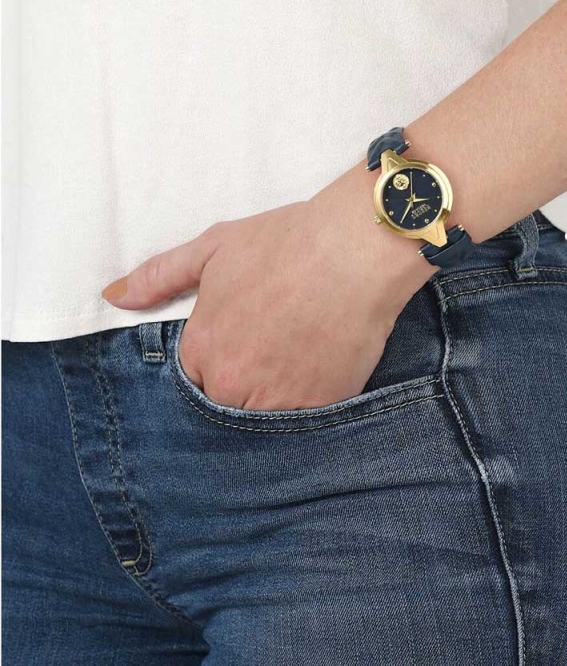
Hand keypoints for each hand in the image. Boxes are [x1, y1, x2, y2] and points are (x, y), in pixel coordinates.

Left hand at [99, 168, 428, 410]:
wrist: (353, 250)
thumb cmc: (285, 243)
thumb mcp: (212, 248)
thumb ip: (159, 276)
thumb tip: (114, 295)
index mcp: (203, 350)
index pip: (193, 380)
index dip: (215, 360)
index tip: (239, 340)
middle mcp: (233, 386)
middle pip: (227, 403)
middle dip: (243, 382)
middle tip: (273, 348)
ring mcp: (277, 402)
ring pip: (264, 417)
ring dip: (274, 397)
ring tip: (297, 358)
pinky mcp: (320, 409)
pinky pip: (305, 422)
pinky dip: (309, 402)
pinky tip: (321, 367)